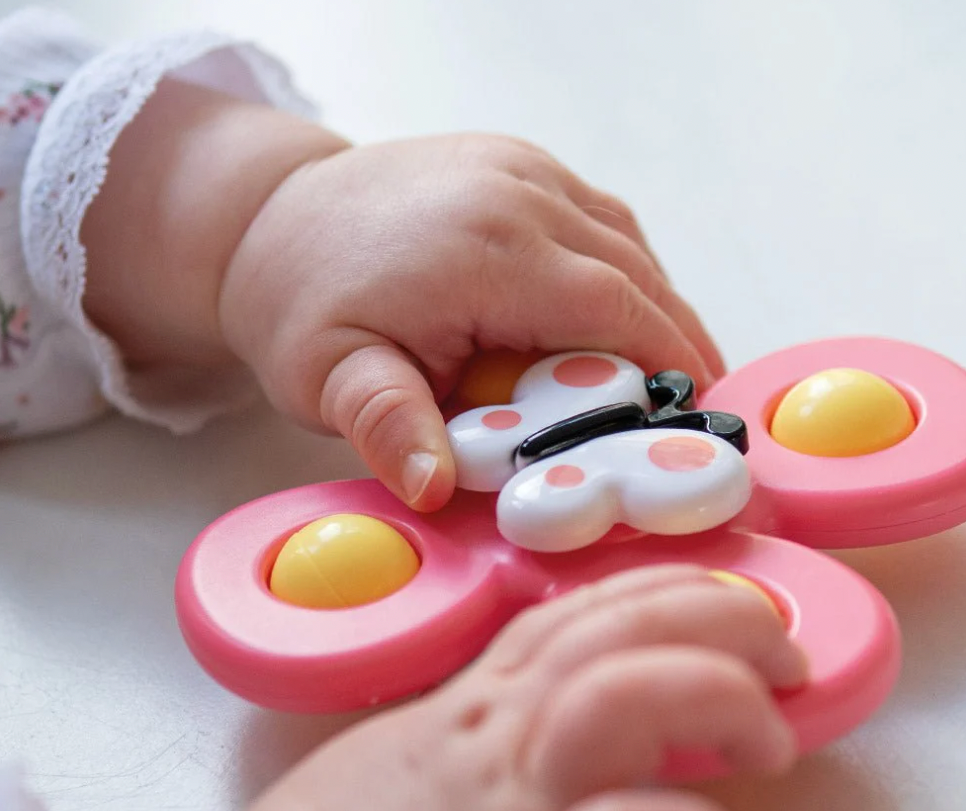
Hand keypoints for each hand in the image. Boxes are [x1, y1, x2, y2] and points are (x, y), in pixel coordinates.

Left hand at [219, 134, 723, 508]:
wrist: (270, 220)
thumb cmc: (301, 303)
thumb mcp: (329, 379)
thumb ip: (389, 427)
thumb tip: (435, 488)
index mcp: (485, 250)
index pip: (615, 309)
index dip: (669, 362)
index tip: (693, 412)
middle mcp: (517, 193)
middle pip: (637, 274)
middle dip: (675, 341)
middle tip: (688, 404)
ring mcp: (521, 168)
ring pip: (627, 242)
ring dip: (651, 305)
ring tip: (656, 369)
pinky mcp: (517, 163)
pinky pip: (598, 219)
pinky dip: (620, 271)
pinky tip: (612, 316)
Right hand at [241, 566, 803, 810]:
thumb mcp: (414, 759)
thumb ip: (488, 736)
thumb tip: (544, 739)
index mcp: (480, 702)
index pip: (587, 611)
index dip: (671, 594)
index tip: (725, 603)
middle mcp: (506, 730)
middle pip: (623, 627)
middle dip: (722, 618)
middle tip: (782, 651)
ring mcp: (520, 797)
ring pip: (631, 692)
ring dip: (722, 698)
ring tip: (772, 739)